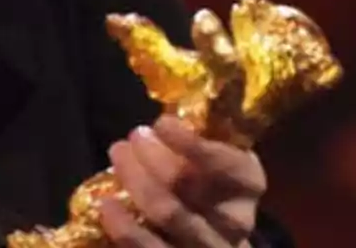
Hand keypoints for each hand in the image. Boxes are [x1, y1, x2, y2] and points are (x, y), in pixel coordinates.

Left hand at [99, 115, 266, 247]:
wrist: (216, 236)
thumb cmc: (208, 180)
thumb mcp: (215, 155)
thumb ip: (197, 138)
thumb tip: (160, 120)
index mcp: (248, 182)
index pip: (224, 162)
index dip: (190, 142)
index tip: (161, 123)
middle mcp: (235, 219)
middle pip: (188, 185)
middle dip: (152, 156)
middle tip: (132, 137)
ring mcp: (209, 246)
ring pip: (168, 214)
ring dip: (135, 181)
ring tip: (118, 155)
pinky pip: (150, 247)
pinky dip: (125, 226)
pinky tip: (108, 204)